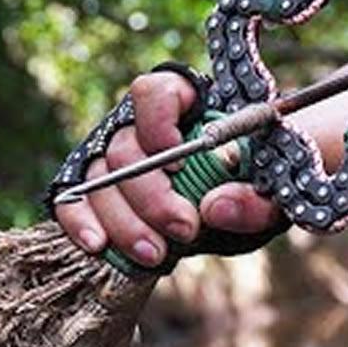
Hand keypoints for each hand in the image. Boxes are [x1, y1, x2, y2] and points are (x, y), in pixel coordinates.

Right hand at [54, 71, 280, 267]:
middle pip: (125, 148)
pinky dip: (81, 222)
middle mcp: (142, 128)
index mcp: (187, 107)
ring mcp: (115, 160)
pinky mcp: (99, 193)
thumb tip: (214, 208)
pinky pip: (74, 200)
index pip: (155, 92)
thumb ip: (256, 200)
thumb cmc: (260, 189)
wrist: (242, 208)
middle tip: (184, 228)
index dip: (158, 122)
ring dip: (125, 221)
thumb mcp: (274, 195)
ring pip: (99, 179)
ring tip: (155, 253)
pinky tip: (99, 245)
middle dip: (151, 195)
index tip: (178, 161)